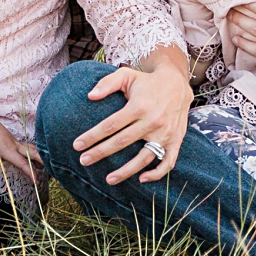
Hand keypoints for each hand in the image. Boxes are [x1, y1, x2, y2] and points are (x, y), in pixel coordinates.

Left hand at [0, 106, 39, 190]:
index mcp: (9, 150)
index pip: (23, 163)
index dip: (31, 173)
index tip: (37, 182)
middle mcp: (16, 146)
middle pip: (34, 153)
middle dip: (43, 161)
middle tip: (49, 172)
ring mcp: (16, 142)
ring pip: (32, 149)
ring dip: (39, 156)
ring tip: (44, 166)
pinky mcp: (14, 140)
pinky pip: (28, 146)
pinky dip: (34, 152)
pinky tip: (34, 157)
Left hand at [71, 47, 191, 185]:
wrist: (178, 84)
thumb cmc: (147, 81)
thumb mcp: (126, 75)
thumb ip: (107, 83)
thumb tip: (90, 96)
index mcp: (138, 106)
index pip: (111, 125)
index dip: (93, 136)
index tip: (77, 145)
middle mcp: (152, 121)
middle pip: (122, 142)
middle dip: (100, 153)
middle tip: (83, 161)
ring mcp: (165, 133)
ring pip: (144, 157)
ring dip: (126, 171)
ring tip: (108, 180)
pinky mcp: (176, 140)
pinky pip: (167, 161)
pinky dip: (156, 173)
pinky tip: (141, 179)